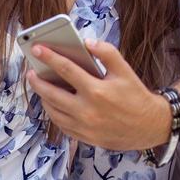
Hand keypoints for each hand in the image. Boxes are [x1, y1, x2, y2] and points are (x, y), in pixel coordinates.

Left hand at [26, 40, 172, 151]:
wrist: (148, 126)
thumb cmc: (136, 96)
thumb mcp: (125, 70)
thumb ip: (107, 52)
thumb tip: (87, 42)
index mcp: (96, 91)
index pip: (66, 70)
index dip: (49, 57)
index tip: (36, 48)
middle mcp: (87, 111)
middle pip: (51, 94)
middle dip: (37, 81)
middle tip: (31, 72)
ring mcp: (83, 127)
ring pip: (53, 111)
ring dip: (43, 97)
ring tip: (40, 86)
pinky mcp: (84, 137)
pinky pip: (61, 124)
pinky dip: (53, 112)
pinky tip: (52, 103)